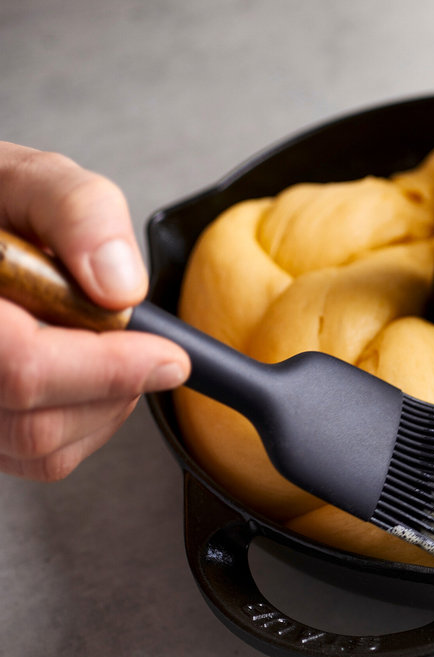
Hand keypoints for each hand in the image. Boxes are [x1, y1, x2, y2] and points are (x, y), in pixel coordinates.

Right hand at [0, 142, 189, 480]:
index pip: (23, 367)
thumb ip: (77, 212)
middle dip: (112, 383)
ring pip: (43, 449)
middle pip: (37, 423)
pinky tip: (81, 371)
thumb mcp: (25, 180)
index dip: (108, 368)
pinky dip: (85, 420)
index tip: (168, 356)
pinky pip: (39, 457)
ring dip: (103, 402)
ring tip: (93, 341)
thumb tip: (121, 286)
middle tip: (131, 336)